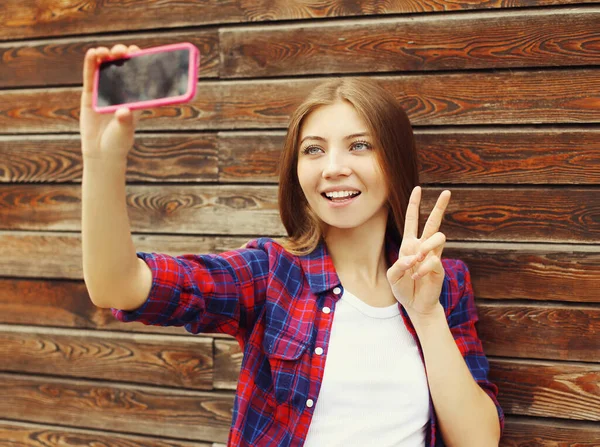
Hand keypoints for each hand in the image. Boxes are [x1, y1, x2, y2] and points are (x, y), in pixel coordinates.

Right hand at [80, 44, 142, 160]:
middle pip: (121, 68)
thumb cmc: (119, 142)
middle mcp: (120, 91)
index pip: (138, 76)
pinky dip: (90, 64)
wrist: (102, 152)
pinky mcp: (90, 95)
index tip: (137, 52)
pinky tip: (92, 53)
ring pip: (105, 69)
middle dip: (122, 57)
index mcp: (134, 97)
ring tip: (105, 52)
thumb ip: (125, 122)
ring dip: (106, 57)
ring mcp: (104, 91)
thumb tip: (124, 111)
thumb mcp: (125, 132)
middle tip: (122, 52)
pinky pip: (90, 76)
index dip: (138, 62)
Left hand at [386, 186, 450, 318]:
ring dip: (426, 246)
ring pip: (438, 236)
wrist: (415, 305)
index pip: (412, 220)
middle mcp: (423, 247)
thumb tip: (415, 257)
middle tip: (447, 192)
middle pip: (433, 222)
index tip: (418, 188)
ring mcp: (433, 256)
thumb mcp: (392, 276)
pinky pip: (433, 261)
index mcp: (409, 244)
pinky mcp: (439, 267)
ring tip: (418, 260)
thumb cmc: (402, 288)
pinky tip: (417, 278)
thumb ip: (399, 265)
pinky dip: (422, 270)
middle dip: (440, 207)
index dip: (414, 204)